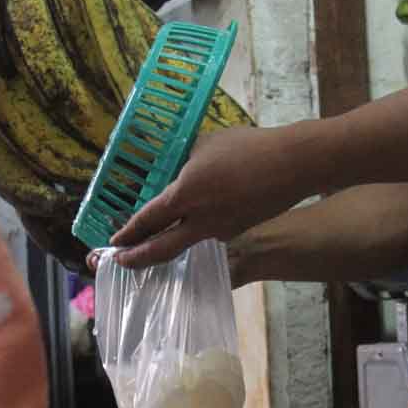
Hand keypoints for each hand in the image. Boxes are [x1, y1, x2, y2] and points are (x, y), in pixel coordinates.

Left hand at [109, 126, 309, 269]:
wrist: (293, 164)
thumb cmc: (247, 147)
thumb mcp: (205, 145)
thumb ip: (185, 161)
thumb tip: (174, 170)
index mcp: (186, 193)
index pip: (149, 219)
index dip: (129, 233)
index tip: (114, 242)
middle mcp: (200, 219)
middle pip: (161, 249)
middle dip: (138, 258)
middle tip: (121, 263)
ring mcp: (221, 229)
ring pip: (187, 240)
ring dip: (169, 241)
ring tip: (157, 237)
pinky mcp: (238, 229)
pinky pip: (211, 230)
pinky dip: (200, 226)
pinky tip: (206, 211)